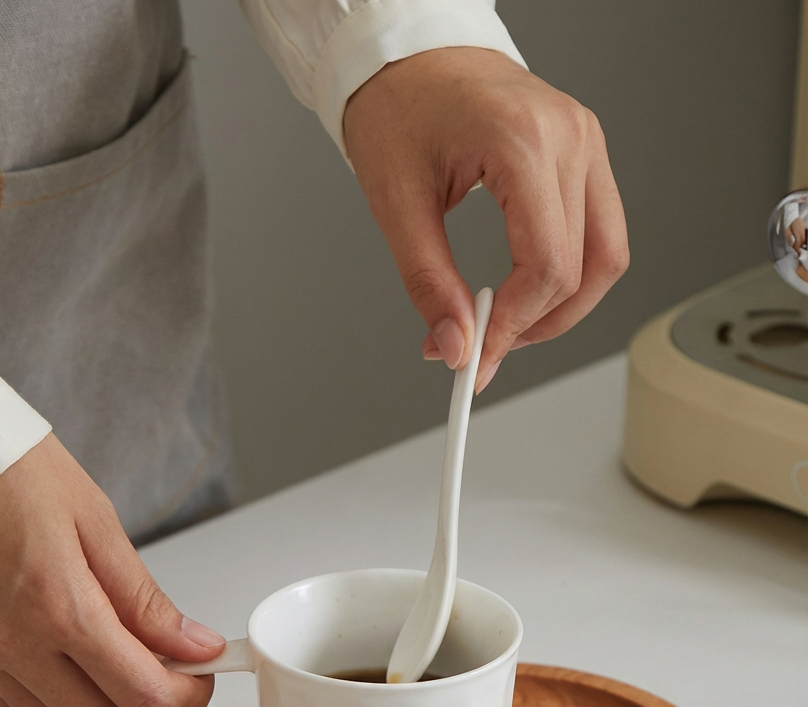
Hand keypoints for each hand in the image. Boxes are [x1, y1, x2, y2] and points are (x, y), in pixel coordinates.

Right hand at [0, 434, 222, 706]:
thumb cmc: (7, 470)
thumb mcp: (97, 522)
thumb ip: (145, 599)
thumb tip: (190, 643)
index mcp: (59, 607)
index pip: (141, 693)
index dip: (185, 697)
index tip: (199, 680)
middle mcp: (14, 642)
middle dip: (144, 705)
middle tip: (163, 666)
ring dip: (94, 704)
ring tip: (111, 655)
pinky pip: (9, 704)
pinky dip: (45, 696)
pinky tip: (61, 655)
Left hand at [343, 47, 628, 391]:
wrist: (412, 53)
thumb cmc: (400, 106)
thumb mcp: (396, 204)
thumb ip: (428, 283)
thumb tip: (457, 345)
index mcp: (522, 141)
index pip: (547, 263)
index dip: (515, 326)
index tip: (478, 356)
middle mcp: (569, 137)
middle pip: (585, 268)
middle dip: (536, 325)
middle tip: (485, 348)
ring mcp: (585, 141)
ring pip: (606, 256)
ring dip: (564, 307)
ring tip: (508, 324)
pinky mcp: (585, 152)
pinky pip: (600, 232)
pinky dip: (569, 273)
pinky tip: (526, 289)